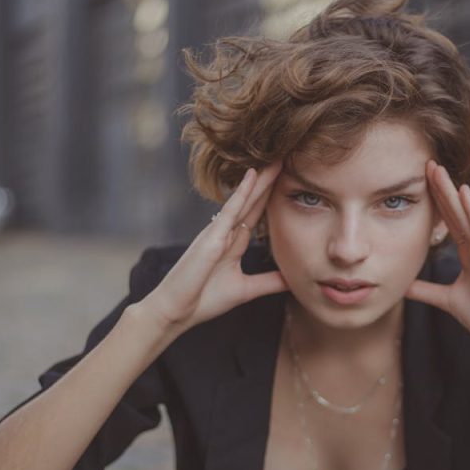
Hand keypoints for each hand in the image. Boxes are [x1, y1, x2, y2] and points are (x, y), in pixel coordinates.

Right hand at [139, 161, 287, 331]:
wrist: (175, 311)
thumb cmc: (203, 300)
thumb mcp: (246, 290)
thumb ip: (269, 282)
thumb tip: (294, 278)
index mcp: (232, 244)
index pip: (256, 214)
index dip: (270, 196)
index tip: (289, 179)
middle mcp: (224, 233)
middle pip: (251, 201)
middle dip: (268, 181)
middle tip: (287, 158)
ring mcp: (217, 232)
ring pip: (243, 200)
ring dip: (260, 180)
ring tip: (277, 159)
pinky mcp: (211, 238)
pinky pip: (229, 211)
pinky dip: (241, 193)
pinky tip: (252, 176)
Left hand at [405, 159, 469, 359]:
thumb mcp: (446, 300)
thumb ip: (425, 290)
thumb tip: (402, 285)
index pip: (450, 221)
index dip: (437, 201)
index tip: (421, 181)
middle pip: (457, 212)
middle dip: (442, 188)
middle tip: (427, 163)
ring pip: (467, 215)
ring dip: (452, 192)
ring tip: (438, 170)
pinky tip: (462, 193)